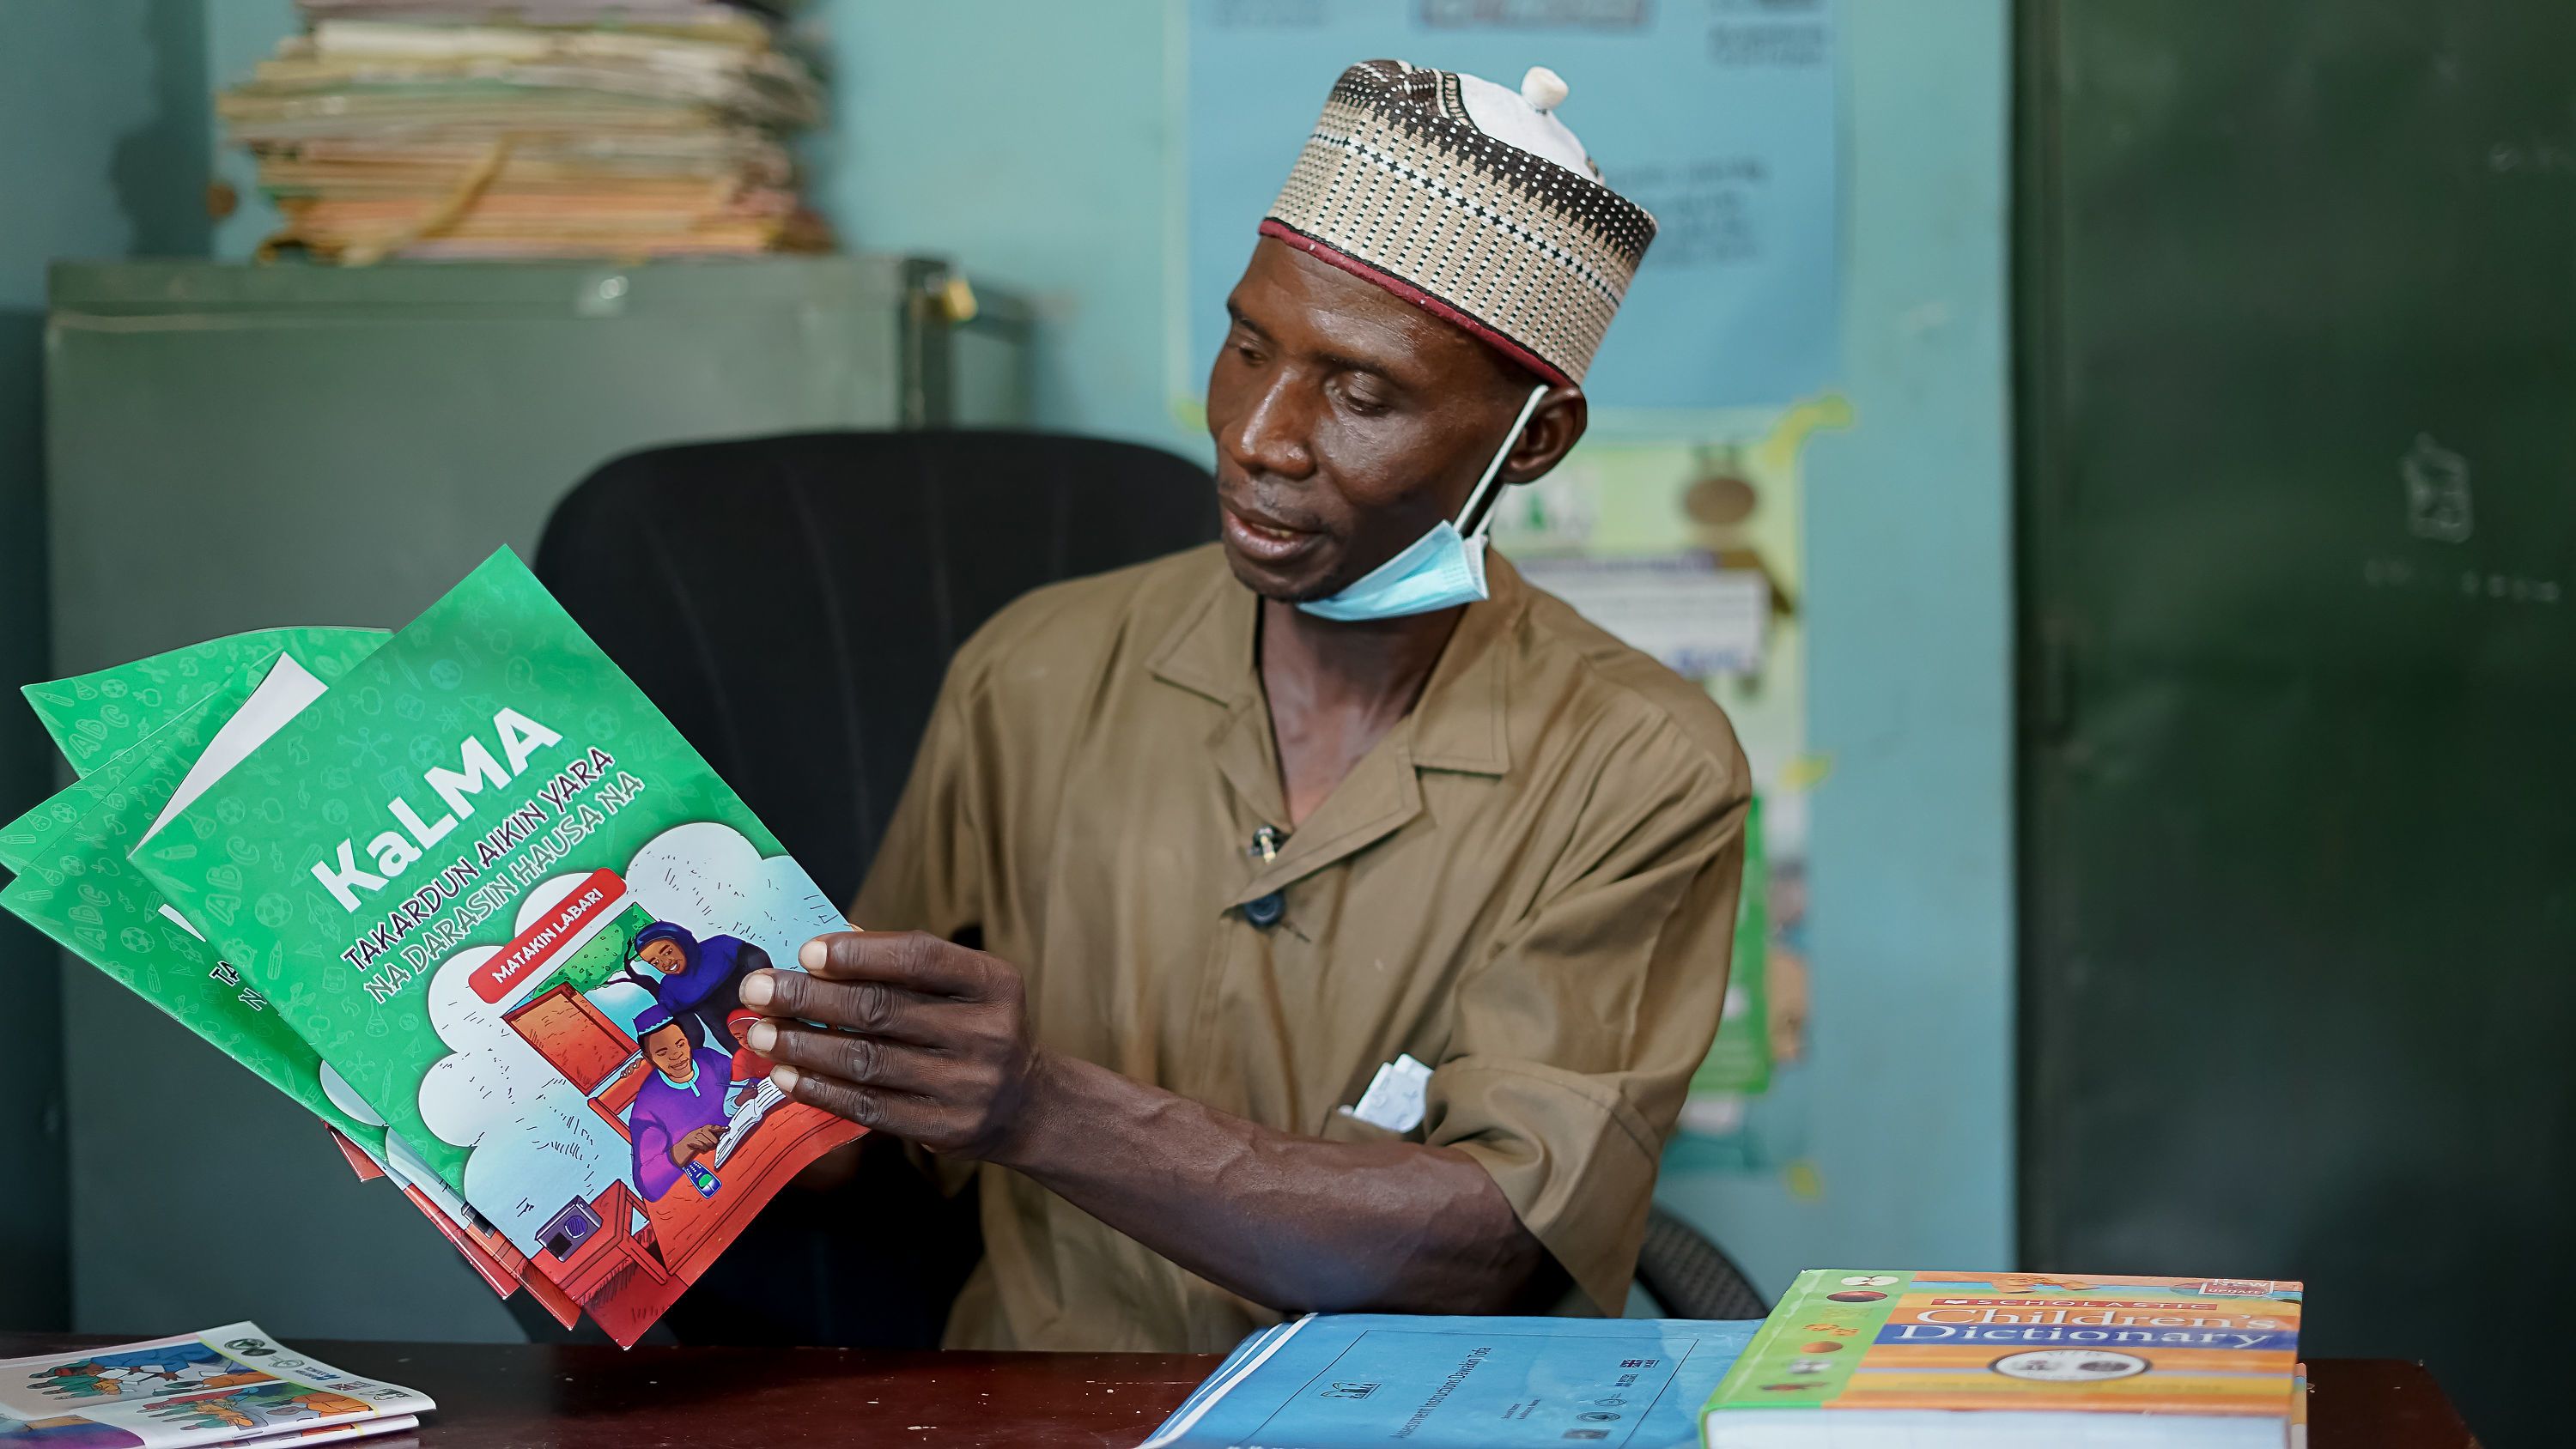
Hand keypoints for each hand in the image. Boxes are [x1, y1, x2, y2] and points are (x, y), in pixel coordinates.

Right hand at [672, 1124, 723, 1164]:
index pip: (712, 1127)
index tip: (727, 1129)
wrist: (678, 1152)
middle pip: (710, 1134)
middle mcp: (698, 1131)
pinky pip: (701, 1144)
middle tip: (711, 1144)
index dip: (720, 1128)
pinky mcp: (690, 1141)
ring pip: (707, 1140)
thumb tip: (720, 1138)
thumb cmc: (691, 1147)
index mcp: (701, 1130)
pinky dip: (701, 1148)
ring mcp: (693, 1135)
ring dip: (706, 1146)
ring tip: (703, 1147)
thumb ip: (710, 1138)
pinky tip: (699, 1149)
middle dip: (712, 1140)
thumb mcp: (702, 1141)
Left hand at [740, 930, 1040, 1158]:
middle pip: (882, 1009)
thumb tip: (823, 951)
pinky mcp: (946, 1127)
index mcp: (993, 982)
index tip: (805, 952)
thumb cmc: (975, 1029)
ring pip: (868, 1061)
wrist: (1026, 1104)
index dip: (859, 953)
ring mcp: (968, 1084)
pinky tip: (787, 1075)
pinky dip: (821, 1089)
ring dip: (804, 1045)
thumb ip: (903, 967)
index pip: (919, 957)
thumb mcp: (961, 987)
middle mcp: (987, 1031)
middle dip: (809, 998)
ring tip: (760, 1033)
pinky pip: (870, 1107)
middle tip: (757, 990)